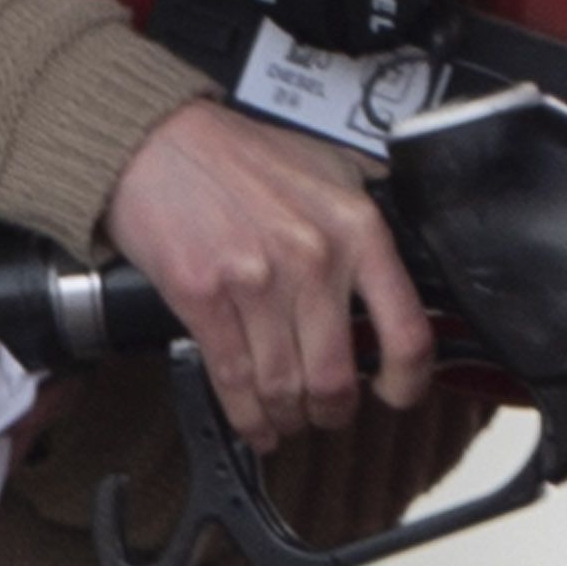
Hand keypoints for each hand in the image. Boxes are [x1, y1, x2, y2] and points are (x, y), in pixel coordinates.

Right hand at [104, 100, 429, 452]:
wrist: (158, 142)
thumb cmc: (239, 156)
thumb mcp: (329, 171)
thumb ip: (366, 225)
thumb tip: (398, 281)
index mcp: (356, 228)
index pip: (407, 331)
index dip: (408, 382)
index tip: (396, 393)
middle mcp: (313, 258)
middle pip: (336, 378)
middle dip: (332, 411)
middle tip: (328, 413)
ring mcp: (255, 281)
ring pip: (284, 388)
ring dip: (288, 417)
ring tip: (288, 418)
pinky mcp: (204, 297)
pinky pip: (234, 380)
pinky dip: (247, 416)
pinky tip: (255, 423)